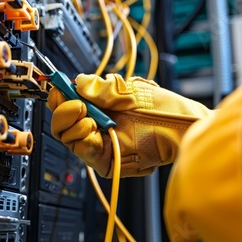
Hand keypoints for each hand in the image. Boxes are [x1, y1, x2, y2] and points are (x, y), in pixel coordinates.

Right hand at [47, 74, 211, 177]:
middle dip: (64, 110)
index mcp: (100, 106)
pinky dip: (82, 139)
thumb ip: (100, 88)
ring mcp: (101, 143)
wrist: (181, 128)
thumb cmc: (164, 109)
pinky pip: (83, 152)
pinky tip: (92, 129)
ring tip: (90, 117)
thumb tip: (78, 81)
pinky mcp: (106, 160)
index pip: (69, 102)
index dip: (60, 96)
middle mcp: (98, 124)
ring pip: (68, 137)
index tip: (60, 88)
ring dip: (73, 124)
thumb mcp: (128, 91)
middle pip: (62, 122)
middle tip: (78, 104)